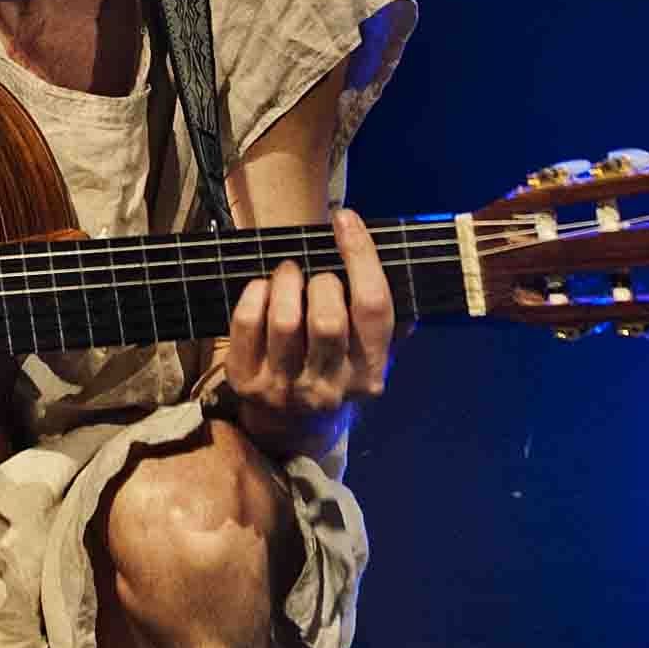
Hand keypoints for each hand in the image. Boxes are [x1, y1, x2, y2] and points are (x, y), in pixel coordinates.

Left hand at [220, 207, 395, 463]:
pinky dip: (254, 294)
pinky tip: (263, 288)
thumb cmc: (337, 370)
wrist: (292, 428)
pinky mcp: (246, 382)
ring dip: (286, 281)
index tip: (346, 219)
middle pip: (328, 319)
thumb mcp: (372, 354)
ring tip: (288, 272)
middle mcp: (329, 387)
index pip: (374, 308)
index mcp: (369, 374)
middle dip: (321, 280)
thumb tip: (403, 263)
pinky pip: (246, 325)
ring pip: (285, 320)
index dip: (361, 256)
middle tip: (315, 273)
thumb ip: (391, 320)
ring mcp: (284, 388)